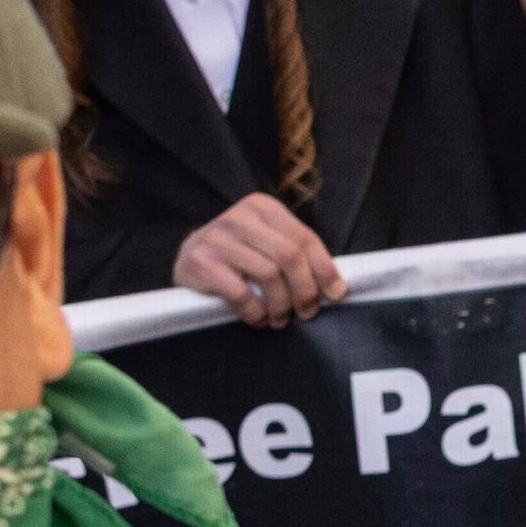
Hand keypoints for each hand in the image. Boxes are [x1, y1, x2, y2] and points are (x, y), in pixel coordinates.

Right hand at [174, 192, 344, 326]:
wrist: (188, 256)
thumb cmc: (239, 253)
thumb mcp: (267, 242)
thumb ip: (295, 254)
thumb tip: (335, 287)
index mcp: (263, 207)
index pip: (304, 238)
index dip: (325, 268)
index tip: (336, 293)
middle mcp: (241, 217)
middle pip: (289, 256)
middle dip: (305, 290)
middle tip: (307, 312)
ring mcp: (218, 237)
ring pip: (268, 275)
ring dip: (280, 305)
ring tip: (280, 319)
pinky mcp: (201, 261)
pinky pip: (241, 293)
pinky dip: (255, 312)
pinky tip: (257, 318)